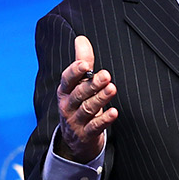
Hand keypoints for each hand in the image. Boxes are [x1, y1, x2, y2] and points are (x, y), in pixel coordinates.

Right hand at [56, 34, 117, 159]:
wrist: (74, 140)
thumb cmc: (78, 106)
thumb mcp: (77, 85)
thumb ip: (81, 62)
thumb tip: (81, 38)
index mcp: (65, 92)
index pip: (67, 80)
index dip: (75, 72)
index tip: (85, 64)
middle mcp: (67, 106)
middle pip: (79, 94)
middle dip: (92, 84)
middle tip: (106, 75)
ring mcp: (75, 122)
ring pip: (88, 109)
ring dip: (100, 99)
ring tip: (112, 89)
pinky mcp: (85, 135)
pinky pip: (95, 127)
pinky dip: (104, 120)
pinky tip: (114, 112)